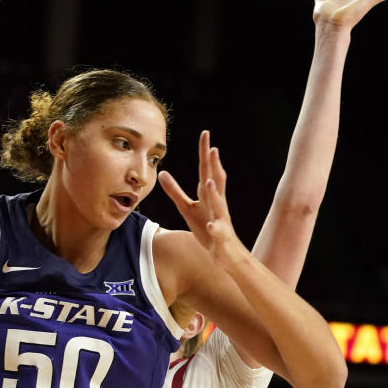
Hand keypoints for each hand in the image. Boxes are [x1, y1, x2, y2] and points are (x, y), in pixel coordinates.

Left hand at [158, 131, 245, 267]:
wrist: (226, 254)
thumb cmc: (207, 228)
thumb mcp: (187, 208)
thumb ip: (174, 191)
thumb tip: (161, 172)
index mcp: (209, 195)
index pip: (207, 170)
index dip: (205, 153)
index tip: (205, 134)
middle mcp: (218, 203)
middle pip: (216, 181)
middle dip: (215, 165)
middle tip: (213, 148)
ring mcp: (220, 219)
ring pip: (219, 204)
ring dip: (215, 193)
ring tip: (209, 182)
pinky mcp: (220, 236)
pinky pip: (218, 231)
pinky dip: (215, 228)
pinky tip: (211, 225)